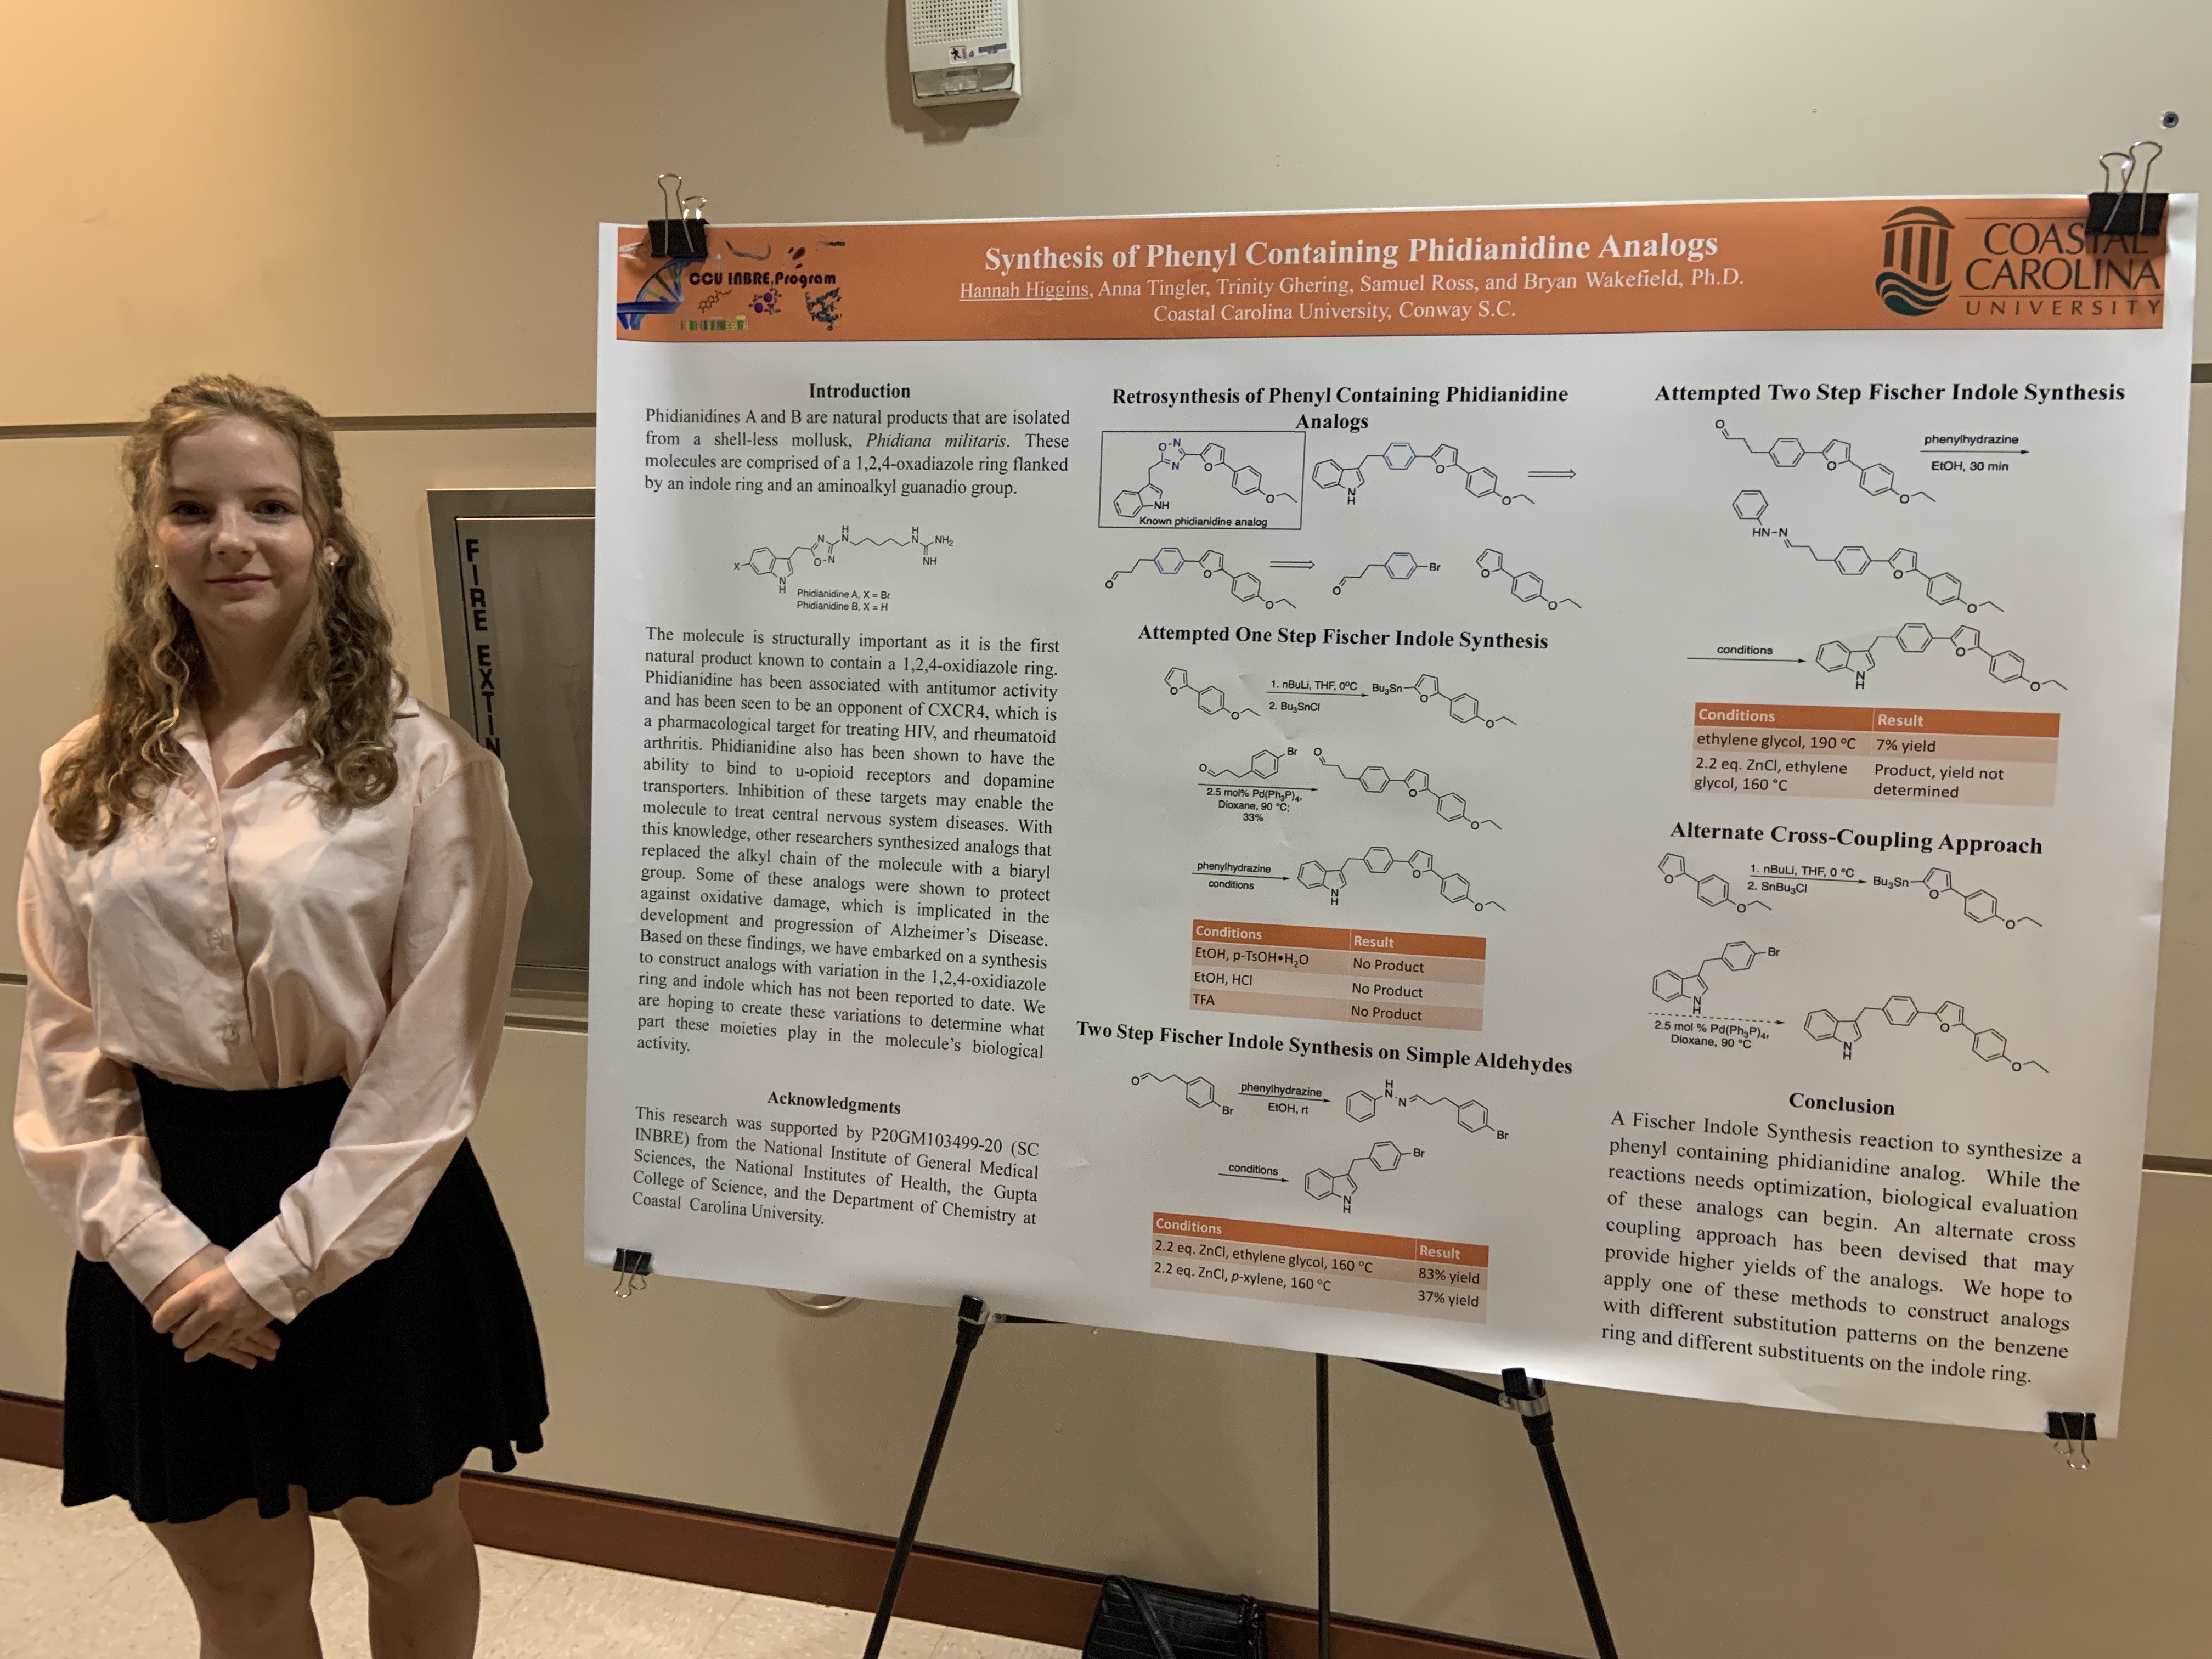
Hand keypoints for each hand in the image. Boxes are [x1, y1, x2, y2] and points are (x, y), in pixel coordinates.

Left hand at [148, 1248, 282, 1366]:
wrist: (280, 1267)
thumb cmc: (246, 1261)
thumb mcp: (217, 1267)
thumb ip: (201, 1286)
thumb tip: (186, 1299)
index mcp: (200, 1290)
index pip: (169, 1312)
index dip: (161, 1322)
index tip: (159, 1326)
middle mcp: (211, 1309)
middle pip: (185, 1333)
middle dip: (179, 1339)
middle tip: (177, 1340)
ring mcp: (230, 1321)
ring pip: (205, 1344)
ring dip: (195, 1351)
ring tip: (188, 1355)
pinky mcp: (246, 1328)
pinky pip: (228, 1343)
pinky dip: (219, 1348)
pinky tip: (212, 1351)